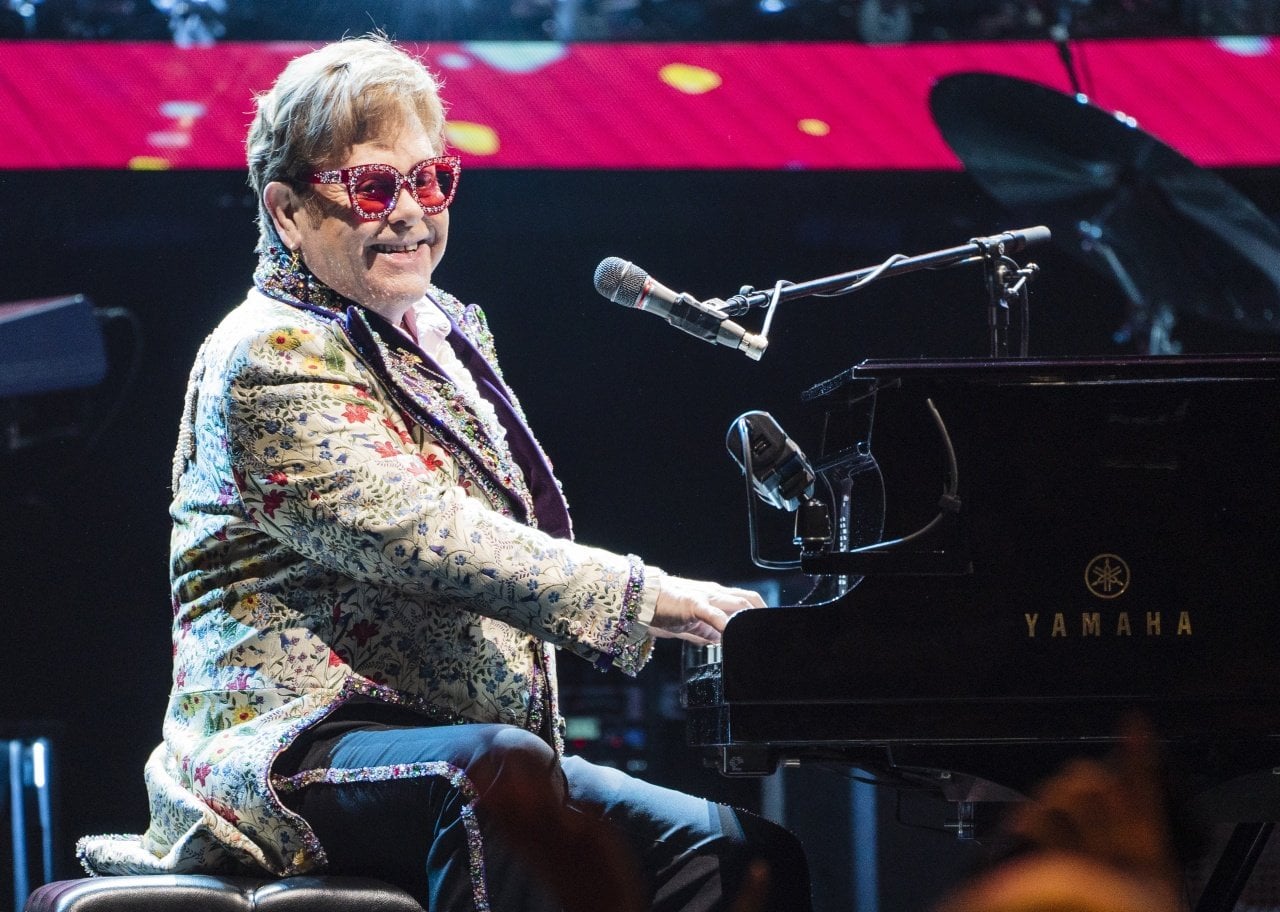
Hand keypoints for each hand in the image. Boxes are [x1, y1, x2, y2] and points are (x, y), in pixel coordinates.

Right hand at [649, 575, 766, 644]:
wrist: (641, 598)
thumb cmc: (663, 609)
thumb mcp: (690, 624)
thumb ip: (706, 632)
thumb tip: (720, 642)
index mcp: (714, 596)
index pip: (744, 599)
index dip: (759, 611)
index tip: (768, 626)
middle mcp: (714, 593)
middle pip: (748, 598)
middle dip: (763, 613)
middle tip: (771, 631)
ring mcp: (705, 597)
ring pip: (738, 602)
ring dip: (751, 617)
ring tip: (759, 632)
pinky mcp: (693, 603)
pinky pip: (714, 613)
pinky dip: (727, 623)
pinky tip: (732, 633)